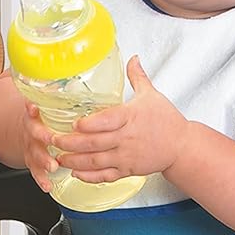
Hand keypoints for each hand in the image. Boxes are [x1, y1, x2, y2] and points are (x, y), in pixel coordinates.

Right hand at [19, 100, 59, 192]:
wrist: (22, 132)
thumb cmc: (41, 118)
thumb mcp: (45, 103)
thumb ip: (54, 93)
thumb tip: (80, 76)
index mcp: (34, 115)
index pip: (30, 108)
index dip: (31, 107)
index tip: (34, 107)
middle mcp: (31, 131)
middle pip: (35, 133)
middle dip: (43, 137)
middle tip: (53, 140)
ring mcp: (31, 148)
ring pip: (35, 154)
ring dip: (43, 161)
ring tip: (53, 166)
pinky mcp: (32, 162)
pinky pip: (35, 172)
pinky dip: (41, 179)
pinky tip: (48, 185)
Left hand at [54, 57, 187, 182]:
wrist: (182, 147)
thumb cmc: (167, 121)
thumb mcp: (152, 95)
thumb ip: (137, 77)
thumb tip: (132, 58)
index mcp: (131, 117)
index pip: (106, 121)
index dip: (89, 124)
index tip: (74, 123)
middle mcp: (126, 138)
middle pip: (94, 143)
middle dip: (70, 143)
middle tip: (53, 140)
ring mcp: (126, 156)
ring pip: (96, 161)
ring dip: (74, 161)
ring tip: (58, 157)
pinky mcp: (128, 170)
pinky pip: (105, 176)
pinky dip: (89, 176)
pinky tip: (76, 173)